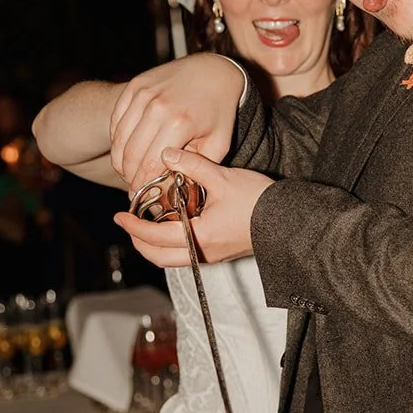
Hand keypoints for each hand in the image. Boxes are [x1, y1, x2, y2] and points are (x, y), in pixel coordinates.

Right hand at [109, 55, 243, 191]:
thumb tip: (173, 189)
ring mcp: (143, 94)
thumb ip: (197, 167)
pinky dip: (117, 140)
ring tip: (128, 173)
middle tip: (133, 188)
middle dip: (129, 177)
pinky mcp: (134, 86)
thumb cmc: (218, 111)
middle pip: (131, 154)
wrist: (213, 71)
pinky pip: (116, 121)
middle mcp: (158, 107)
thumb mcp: (218, 143)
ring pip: (119, 139)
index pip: (151, 164)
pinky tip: (126, 152)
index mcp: (180, 123)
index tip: (141, 197)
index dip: (143, 185)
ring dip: (120, 161)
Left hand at [111, 148, 271, 267]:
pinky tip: (174, 222)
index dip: (133, 227)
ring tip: (148, 222)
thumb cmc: (260, 202)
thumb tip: (166, 154)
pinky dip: (172, 242)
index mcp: (199, 236)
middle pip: (158, 257)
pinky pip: (187, 253)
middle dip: (140, 241)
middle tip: (129, 222)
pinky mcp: (220, 253)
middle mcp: (203, 252)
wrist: (292, 221)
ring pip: (172, 258)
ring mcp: (212, 256)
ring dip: (155, 244)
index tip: (120, 215)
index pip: (154, 237)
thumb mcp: (224, 178)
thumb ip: (192, 165)